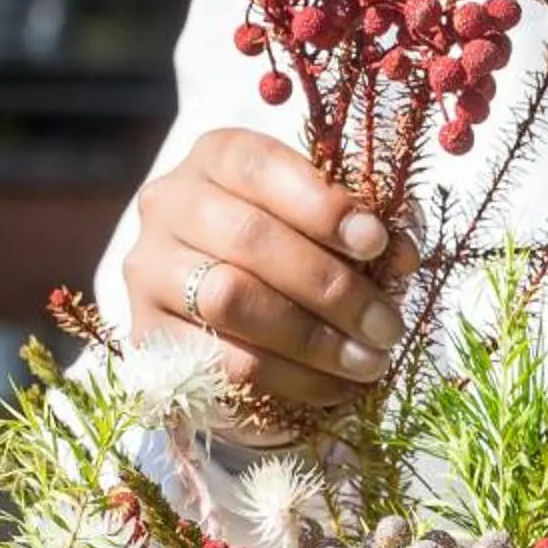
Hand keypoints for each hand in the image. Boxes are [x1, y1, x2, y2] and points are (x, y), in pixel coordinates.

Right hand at [123, 129, 415, 415]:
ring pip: (231, 300)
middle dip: (330, 287)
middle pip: (248, 238)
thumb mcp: (327, 226)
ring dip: (312, 339)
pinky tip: (332, 389)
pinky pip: (220, 362)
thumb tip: (400, 254)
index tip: (376, 242)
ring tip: (367, 362)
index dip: (321, 204)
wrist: (223, 317)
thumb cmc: (291, 252)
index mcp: (216, 158)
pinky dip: (287, 380)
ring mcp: (150, 270)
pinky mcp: (147, 336)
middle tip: (387, 326)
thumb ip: (363, 228)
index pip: (259, 167)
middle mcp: (169, 204)